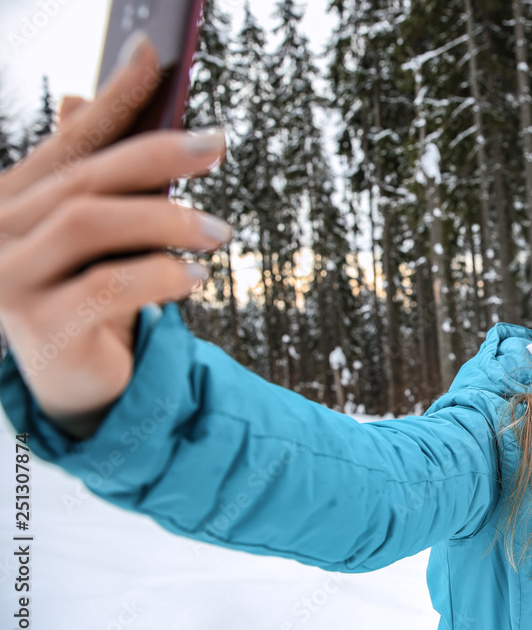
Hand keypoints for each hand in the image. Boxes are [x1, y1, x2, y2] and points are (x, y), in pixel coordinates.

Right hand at [0, 35, 228, 437]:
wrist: (83, 384)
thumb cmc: (96, 297)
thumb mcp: (103, 236)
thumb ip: (98, 176)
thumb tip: (76, 97)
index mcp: (17, 201)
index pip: (71, 140)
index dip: (112, 97)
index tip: (152, 53)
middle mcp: (1, 233)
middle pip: (86, 176)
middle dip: (158, 154)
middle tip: (218, 148)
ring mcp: (11, 281)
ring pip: (91, 222)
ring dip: (166, 220)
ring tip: (219, 233)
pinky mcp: (39, 329)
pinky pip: (107, 286)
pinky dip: (159, 274)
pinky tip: (193, 277)